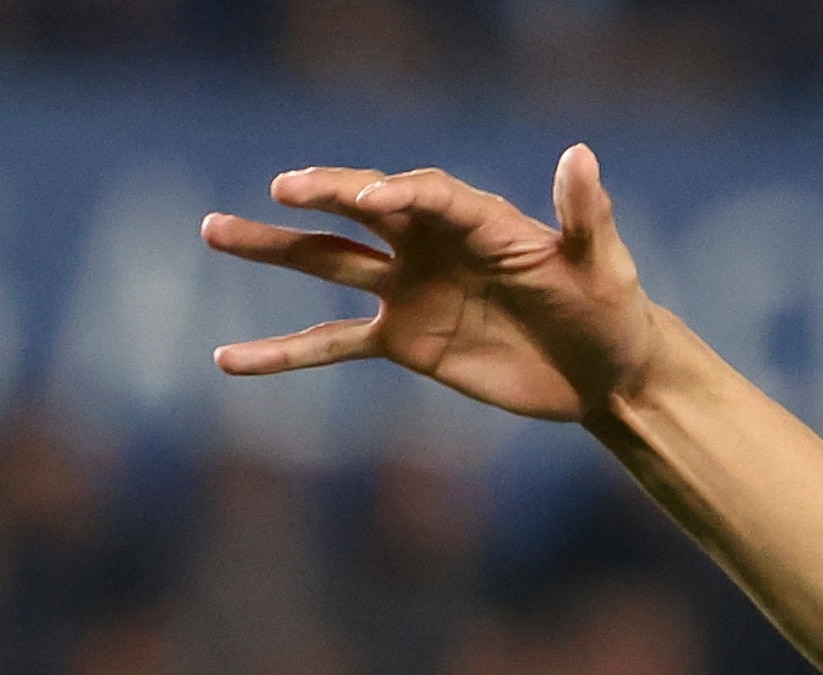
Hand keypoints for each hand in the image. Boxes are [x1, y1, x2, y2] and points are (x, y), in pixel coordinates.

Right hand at [201, 147, 660, 424]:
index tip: (371, 199)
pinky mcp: (402, 340)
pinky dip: (282, 353)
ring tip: (214, 231)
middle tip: (281, 187)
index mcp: (475, 217)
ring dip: (271, 248)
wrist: (604, 372)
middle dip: (323, 197)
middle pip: (361, 211)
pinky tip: (229, 359)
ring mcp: (407, 290)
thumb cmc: (608, 308)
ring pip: (326, 262)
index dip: (400, 193)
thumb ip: (585, 214)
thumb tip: (581, 153)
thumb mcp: (603, 264)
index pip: (426, 194)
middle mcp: (428, 243)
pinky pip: (331, 343)